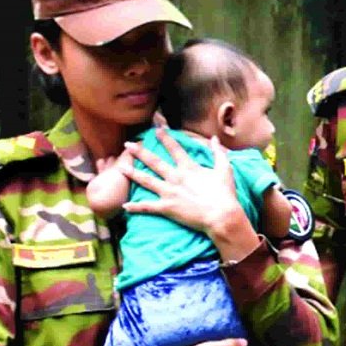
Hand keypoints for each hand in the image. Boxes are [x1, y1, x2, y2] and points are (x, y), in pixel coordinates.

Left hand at [122, 127, 256, 257]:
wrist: (221, 216)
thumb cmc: (225, 194)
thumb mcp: (224, 169)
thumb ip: (218, 152)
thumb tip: (215, 139)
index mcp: (188, 168)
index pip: (174, 148)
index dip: (165, 138)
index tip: (156, 129)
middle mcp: (175, 177)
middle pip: (154, 162)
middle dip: (140, 152)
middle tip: (127, 144)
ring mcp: (169, 192)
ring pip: (146, 181)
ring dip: (132, 173)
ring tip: (121, 167)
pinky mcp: (166, 208)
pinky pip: (148, 207)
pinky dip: (136, 207)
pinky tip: (125, 206)